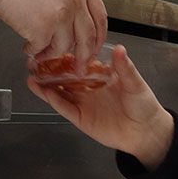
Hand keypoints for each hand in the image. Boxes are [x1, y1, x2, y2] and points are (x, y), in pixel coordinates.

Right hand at [0, 0, 107, 66]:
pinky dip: (33, 50)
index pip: (100, 17)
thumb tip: (75, 25)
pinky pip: (42, 48)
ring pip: (64, 46)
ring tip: (40, 51)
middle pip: (88, 37)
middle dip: (84, 57)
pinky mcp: (43, 27)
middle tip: (79, 67)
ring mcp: (61, 14)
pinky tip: (28, 45)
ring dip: (51, 53)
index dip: (99, 38)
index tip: (95, 48)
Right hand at [27, 44, 173, 168]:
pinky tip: (45, 92)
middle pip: (64, 77)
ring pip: (60, 92)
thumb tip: (119, 49)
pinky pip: (65, 108)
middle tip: (34, 60)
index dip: (65, 55)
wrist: (145, 132)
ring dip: (45, 85)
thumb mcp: (135, 83)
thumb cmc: (143, 106)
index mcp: (100, 75)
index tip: (53, 46)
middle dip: (48, 69)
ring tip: (31, 75)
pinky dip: (55, 100)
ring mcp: (83, 103)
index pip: (79, 63)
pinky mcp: (81, 118)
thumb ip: (124, 67)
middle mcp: (88, 88)